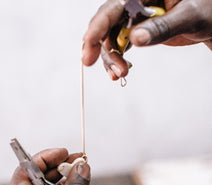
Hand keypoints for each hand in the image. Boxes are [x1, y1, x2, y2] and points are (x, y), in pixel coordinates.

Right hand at [82, 0, 211, 80]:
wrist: (210, 19)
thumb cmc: (207, 10)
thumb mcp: (190, 16)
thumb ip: (163, 27)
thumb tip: (135, 39)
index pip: (116, 6)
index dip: (99, 24)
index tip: (89, 42)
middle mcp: (135, 2)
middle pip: (107, 23)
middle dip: (100, 46)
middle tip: (95, 64)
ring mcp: (133, 17)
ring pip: (110, 38)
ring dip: (111, 58)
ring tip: (119, 75)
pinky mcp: (134, 30)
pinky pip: (118, 45)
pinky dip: (116, 60)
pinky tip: (119, 72)